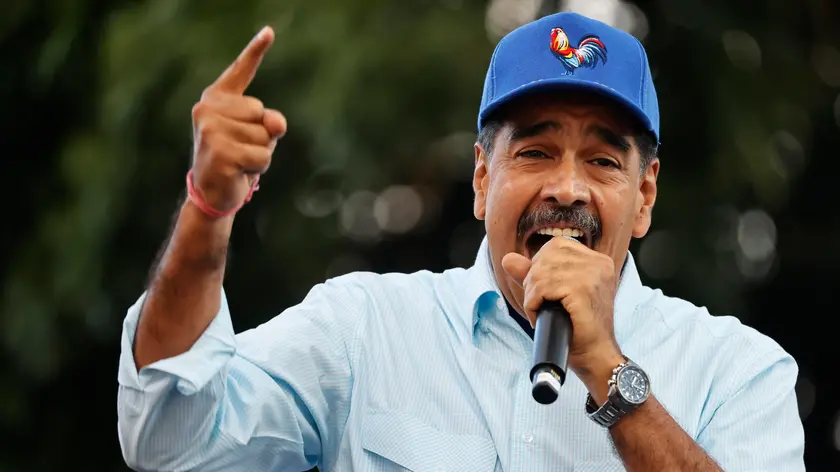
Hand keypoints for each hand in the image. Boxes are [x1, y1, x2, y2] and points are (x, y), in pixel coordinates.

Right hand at [190, 26, 286, 213]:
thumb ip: (270, 122)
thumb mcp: (258, 135)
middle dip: (262, 136)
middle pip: (263, 113)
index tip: (270, 32)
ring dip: (260, 154)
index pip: (240, 71)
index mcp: (216, 98)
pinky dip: (258, 167)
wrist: (212, 193)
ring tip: (239, 160)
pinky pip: (262, 155)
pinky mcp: (219, 152)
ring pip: (265, 137)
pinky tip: (239, 171)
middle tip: (240, 149)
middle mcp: (207, 109)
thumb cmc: (236, 158)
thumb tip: (276, 123)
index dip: (255, 50)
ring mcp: (211, 130)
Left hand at [501, 237, 623, 399]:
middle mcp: (599, 264)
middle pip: (547, 255)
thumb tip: (508, 258)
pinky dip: (533, 303)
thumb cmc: (577, 328)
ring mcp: (593, 276)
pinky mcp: (583, 290)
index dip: (541, 265)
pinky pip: (543, 287)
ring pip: (542, 271)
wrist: (594, 356)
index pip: (557, 246)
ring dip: (532, 293)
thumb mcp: (553, 295)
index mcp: (597, 261)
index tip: (543, 289)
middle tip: (538, 303)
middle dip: (533, 279)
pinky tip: (538, 315)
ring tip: (538, 310)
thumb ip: (532, 274)